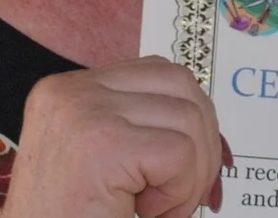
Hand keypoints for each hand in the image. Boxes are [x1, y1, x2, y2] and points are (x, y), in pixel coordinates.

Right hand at [0, 58, 228, 217]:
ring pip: (188, 118)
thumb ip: (142, 127)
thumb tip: (209, 125)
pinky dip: (180, 192)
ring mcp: (85, 112)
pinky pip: (179, 153)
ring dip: (190, 175)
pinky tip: (147, 211)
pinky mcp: (104, 144)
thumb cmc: (68, 217)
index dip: (190, 119)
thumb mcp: (102, 157)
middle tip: (182, 192)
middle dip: (203, 142)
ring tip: (156, 207)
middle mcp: (71, 91)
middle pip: (180, 84)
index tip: (190, 164)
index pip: (158, 74)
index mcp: (70, 90)